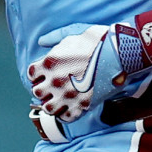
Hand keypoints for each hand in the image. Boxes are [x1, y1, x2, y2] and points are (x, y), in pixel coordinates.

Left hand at [27, 23, 148, 122]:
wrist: (120, 53)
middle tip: (52, 86)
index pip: (31, 74)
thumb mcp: (73, 33)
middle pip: (37, 92)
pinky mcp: (83, 105)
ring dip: (52, 104)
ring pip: (48, 108)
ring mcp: (68, 95)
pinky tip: (71, 106)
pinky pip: (66, 117)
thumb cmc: (97, 41)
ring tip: (59, 99)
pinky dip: (67, 114)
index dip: (38, 74)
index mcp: (50, 62)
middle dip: (43, 89)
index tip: (45, 74)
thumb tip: (41, 41)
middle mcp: (55, 81)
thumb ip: (54, 38)